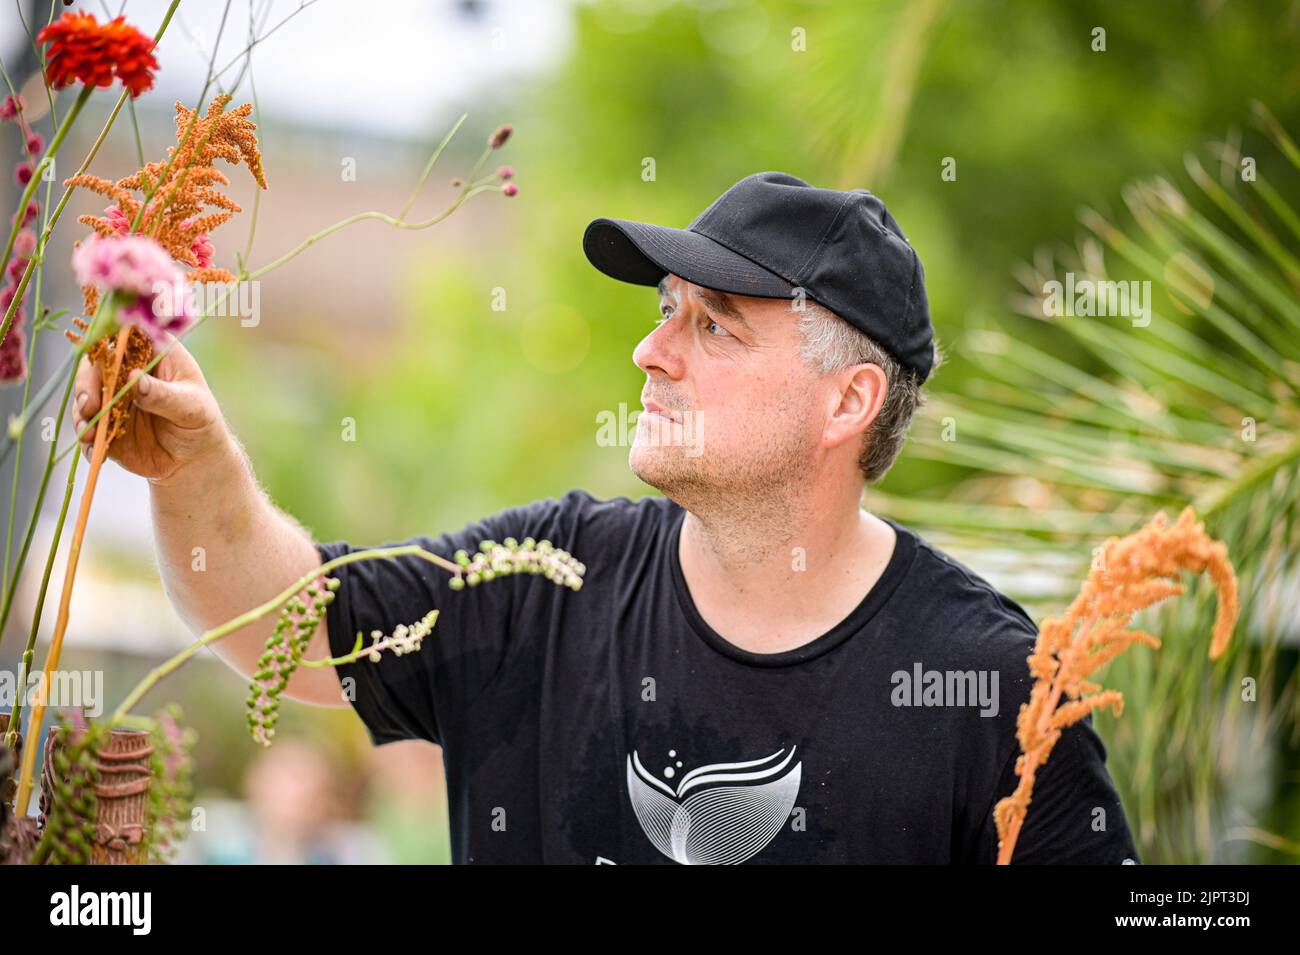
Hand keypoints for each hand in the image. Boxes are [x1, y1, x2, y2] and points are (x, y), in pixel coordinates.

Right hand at [71, 331, 228, 484]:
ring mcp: (114, 398)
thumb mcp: (192, 407)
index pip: (126, 336)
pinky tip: (96, 452)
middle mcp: (128, 371)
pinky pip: (89, 427)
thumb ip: (164, 395)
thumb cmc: (201, 421)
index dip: (107, 340)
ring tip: (90, 433)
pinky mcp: (106, 424)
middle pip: (96, 366)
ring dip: (82, 414)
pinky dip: (88, 439)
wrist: (196, 459)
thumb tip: (134, 378)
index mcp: (154, 354)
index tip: (101, 359)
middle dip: (86, 383)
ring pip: (86, 396)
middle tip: (90, 405)